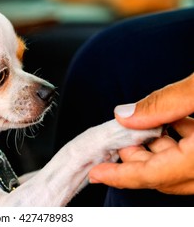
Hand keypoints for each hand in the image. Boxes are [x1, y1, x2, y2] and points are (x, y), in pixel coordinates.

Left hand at [89, 73, 193, 194]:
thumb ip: (165, 103)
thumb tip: (125, 114)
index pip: (152, 175)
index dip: (119, 175)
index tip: (96, 174)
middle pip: (163, 174)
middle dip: (137, 156)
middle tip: (123, 135)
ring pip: (178, 166)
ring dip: (159, 146)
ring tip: (151, 122)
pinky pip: (192, 157)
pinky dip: (180, 142)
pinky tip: (177, 121)